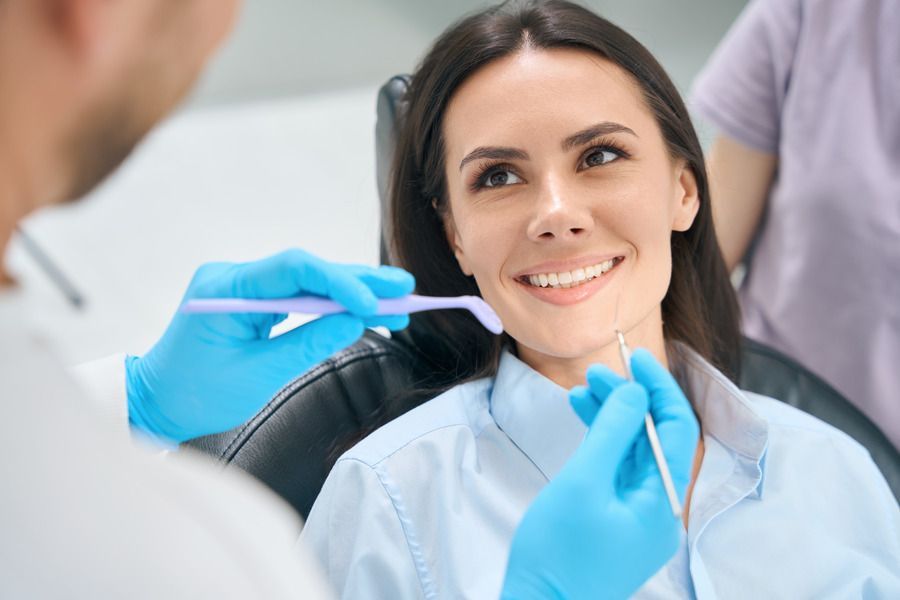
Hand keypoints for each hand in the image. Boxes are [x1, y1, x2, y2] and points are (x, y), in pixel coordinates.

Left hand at [126, 249, 414, 443]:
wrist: (157, 402)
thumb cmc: (197, 394)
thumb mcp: (257, 375)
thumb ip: (307, 344)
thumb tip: (355, 322)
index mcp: (225, 288)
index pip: (292, 269)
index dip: (339, 282)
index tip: (373, 303)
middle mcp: (235, 276)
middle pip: (306, 270)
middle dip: (357, 281)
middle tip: (403, 287)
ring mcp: (244, 285)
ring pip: (308, 281)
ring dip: (351, 291)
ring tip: (397, 298)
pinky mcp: (254, 299)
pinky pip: (299, 295)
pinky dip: (333, 304)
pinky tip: (367, 308)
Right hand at [501, 349, 698, 599]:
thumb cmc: (557, 551)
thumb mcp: (583, 482)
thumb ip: (611, 432)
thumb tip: (636, 392)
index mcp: (664, 502)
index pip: (676, 430)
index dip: (658, 389)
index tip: (636, 357)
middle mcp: (660, 508)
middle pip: (654, 439)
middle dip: (628, 401)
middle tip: (596, 372)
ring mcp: (638, 517)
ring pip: (632, 453)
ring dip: (611, 418)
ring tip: (582, 389)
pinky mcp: (616, 521)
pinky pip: (617, 472)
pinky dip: (601, 443)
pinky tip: (582, 416)